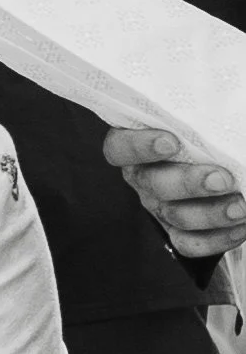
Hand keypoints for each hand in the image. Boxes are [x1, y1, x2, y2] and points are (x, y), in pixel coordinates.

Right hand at [101, 128, 245, 259]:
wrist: (222, 164)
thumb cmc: (209, 134)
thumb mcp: (202, 118)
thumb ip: (203, 116)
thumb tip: (222, 109)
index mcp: (138, 145)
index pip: (120, 147)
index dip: (140, 146)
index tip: (171, 142)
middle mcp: (143, 177)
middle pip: (153, 184)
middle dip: (189, 183)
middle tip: (222, 179)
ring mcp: (158, 206)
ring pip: (175, 216)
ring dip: (211, 213)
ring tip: (241, 207)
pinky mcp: (177, 232)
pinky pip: (189, 243)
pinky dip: (217, 239)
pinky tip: (241, 226)